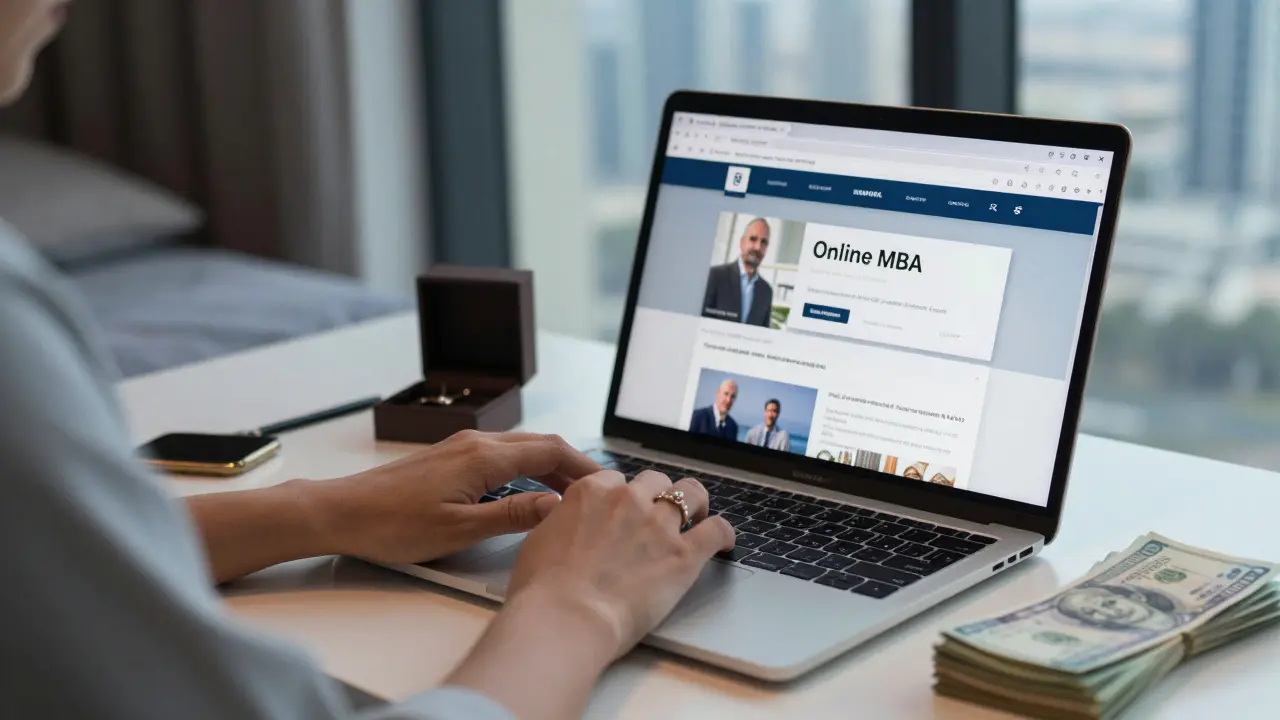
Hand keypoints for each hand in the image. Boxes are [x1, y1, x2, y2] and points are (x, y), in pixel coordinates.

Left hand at [314, 430, 599, 564]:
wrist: (341, 511)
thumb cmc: (392, 525)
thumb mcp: (458, 530)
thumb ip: (512, 515)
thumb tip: (557, 505)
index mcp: (484, 458)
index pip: (550, 450)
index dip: (584, 466)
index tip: (609, 484)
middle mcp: (476, 443)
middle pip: (540, 444)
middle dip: (573, 465)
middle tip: (598, 492)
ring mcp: (460, 447)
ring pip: (520, 447)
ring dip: (549, 465)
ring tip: (570, 493)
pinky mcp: (449, 456)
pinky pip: (501, 454)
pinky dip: (525, 466)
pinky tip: (528, 489)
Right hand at [505, 469, 736, 658]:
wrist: (566, 616)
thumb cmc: (543, 588)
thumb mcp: (539, 539)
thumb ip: (561, 521)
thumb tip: (566, 521)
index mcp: (592, 491)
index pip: (616, 479)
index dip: (622, 495)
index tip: (623, 510)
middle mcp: (628, 499)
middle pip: (655, 481)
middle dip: (658, 495)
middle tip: (658, 515)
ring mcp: (659, 524)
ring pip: (691, 495)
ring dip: (695, 504)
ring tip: (698, 515)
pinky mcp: (684, 554)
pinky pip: (716, 530)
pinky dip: (723, 533)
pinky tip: (724, 541)